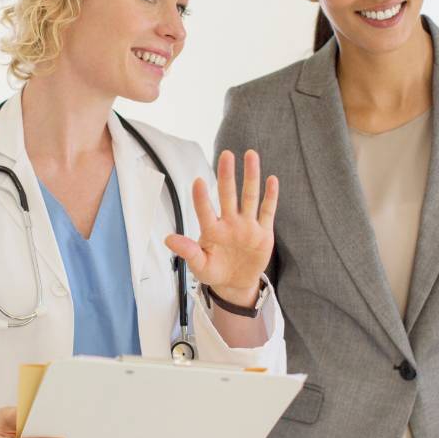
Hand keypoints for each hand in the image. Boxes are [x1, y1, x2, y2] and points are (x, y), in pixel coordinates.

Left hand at [164, 150, 277, 303]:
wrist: (236, 283)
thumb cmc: (214, 271)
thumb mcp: (200, 266)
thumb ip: (188, 252)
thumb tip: (167, 239)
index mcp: (212, 231)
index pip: (205, 211)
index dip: (201, 198)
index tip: (198, 181)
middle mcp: (229, 223)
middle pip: (228, 195)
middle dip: (227, 175)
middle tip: (225, 155)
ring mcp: (247, 225)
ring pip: (249, 197)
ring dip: (251, 176)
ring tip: (250, 154)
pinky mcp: (263, 232)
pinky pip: (267, 211)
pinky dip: (270, 196)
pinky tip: (271, 180)